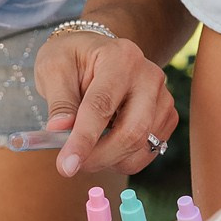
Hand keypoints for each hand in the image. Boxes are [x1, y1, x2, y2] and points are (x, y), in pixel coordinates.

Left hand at [38, 29, 178, 177]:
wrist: (97, 54)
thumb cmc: (73, 59)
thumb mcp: (54, 68)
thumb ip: (59, 101)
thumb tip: (59, 131)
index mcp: (120, 57)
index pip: (102, 105)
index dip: (83, 139)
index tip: (66, 166)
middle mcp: (149, 76)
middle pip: (132, 130)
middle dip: (99, 157)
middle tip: (70, 167)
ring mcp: (163, 97)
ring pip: (141, 145)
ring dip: (109, 160)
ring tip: (85, 151)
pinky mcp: (167, 116)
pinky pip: (148, 151)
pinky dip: (123, 159)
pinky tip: (105, 146)